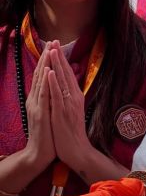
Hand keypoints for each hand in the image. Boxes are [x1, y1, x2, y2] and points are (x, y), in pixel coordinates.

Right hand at [24, 43, 55, 166]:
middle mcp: (36, 100)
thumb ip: (52, 100)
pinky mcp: (41, 114)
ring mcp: (38, 106)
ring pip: (42, 81)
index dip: (48, 62)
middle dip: (47, 58)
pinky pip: (44, 95)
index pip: (44, 77)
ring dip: (46, 65)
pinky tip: (48, 72)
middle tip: (52, 42)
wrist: (41, 153)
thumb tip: (57, 87)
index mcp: (39, 100)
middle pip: (41, 75)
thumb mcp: (50, 113)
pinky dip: (46, 83)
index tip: (54, 47)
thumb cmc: (49, 134)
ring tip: (50, 50)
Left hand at [47, 41, 89, 171]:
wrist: (77, 151)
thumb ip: (71, 98)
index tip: (56, 46)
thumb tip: (70, 86)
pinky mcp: (62, 113)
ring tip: (53, 50)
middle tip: (55, 41)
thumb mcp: (73, 112)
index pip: (68, 75)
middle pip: (65, 74)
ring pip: (62, 81)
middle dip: (59, 57)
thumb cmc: (73, 133)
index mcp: (75, 97)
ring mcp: (68, 105)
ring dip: (57, 65)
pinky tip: (50, 73)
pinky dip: (53, 83)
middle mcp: (73, 98)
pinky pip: (57, 96)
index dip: (62, 60)